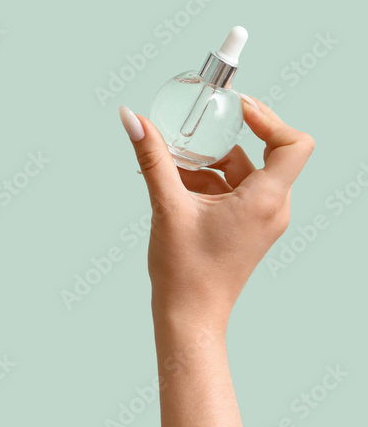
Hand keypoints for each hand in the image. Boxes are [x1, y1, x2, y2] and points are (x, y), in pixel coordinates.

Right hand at [119, 98, 314, 331]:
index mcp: (265, 200)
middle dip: (227, 138)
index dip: (269, 118)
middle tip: (199, 123)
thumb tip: (132, 118)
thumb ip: (153, 157)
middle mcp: (273, 208)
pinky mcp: (248, 228)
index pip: (293, 144)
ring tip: (172, 161)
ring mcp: (262, 220)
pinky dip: (209, 181)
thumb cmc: (185, 271)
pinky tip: (174, 182)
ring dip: (210, 162)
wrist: (189, 318)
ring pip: (245, 172)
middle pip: (266, 153)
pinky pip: (235, 190)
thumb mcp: (166, 205)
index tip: (236, 107)